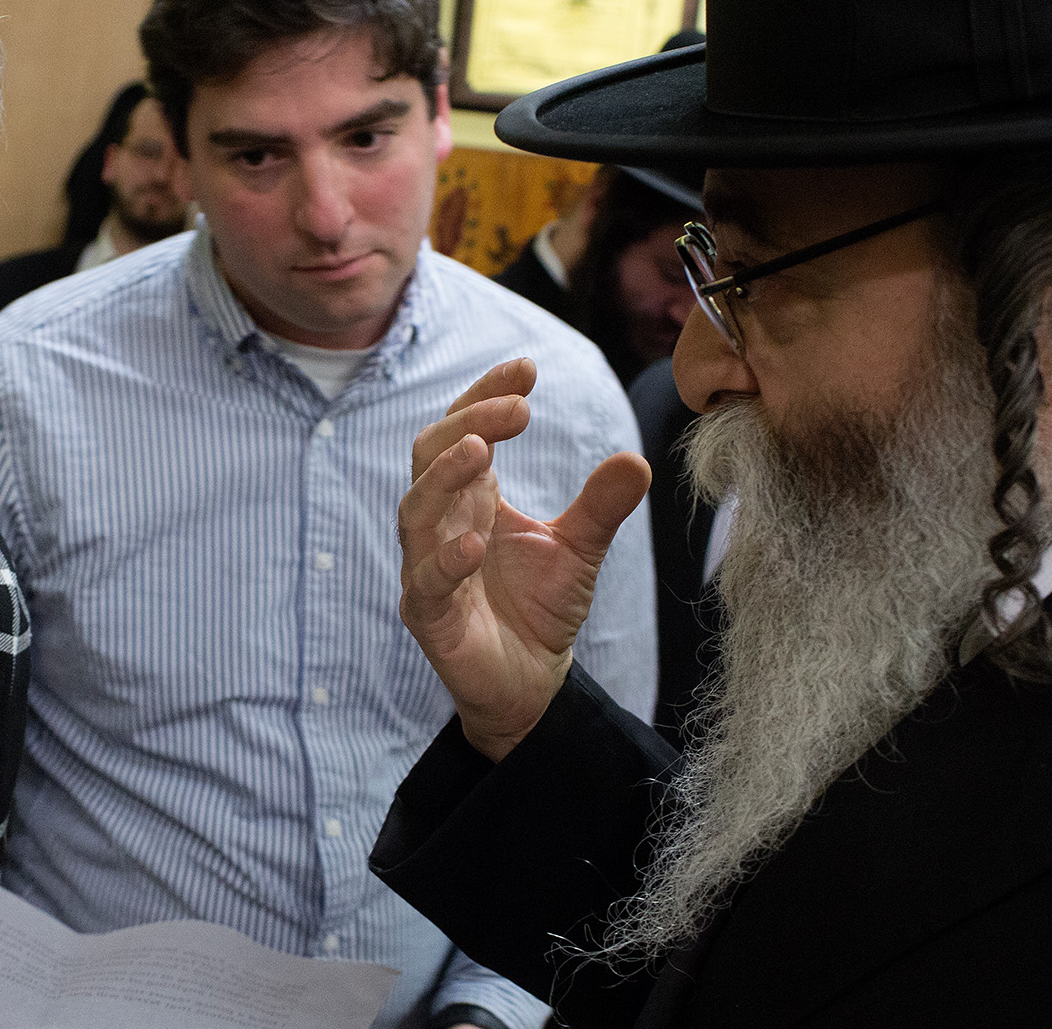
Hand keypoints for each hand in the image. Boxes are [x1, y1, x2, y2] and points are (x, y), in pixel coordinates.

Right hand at [398, 358, 649, 762]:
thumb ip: (600, 506)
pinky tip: (477, 542)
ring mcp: (427, 567)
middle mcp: (441, 524)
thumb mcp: (580, 548)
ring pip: (415, 510)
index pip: (463, 430)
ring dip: (445, 477)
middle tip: (517, 408)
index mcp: (471, 497)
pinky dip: (447, 559)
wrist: (531, 683)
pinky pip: (425, 581)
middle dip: (468, 424)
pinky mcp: (429, 615)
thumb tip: (636, 459)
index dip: (485, 396)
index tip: (526, 368)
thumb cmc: (540, 608)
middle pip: (430, 455)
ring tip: (483, 452)